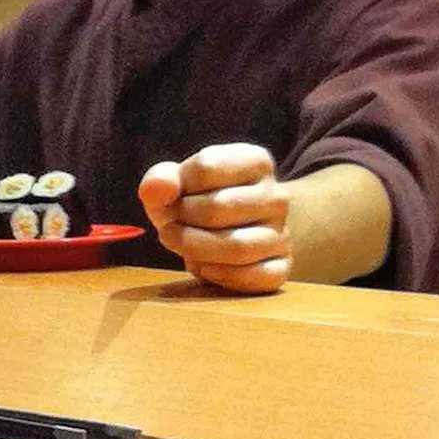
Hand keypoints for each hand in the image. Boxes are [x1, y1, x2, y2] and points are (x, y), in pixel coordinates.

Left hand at [139, 144, 290, 294]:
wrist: (228, 232)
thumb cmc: (197, 202)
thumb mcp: (175, 185)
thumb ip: (161, 180)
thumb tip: (155, 188)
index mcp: (256, 162)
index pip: (206, 168)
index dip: (176, 188)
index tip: (172, 198)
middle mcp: (277, 196)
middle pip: (218, 208)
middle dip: (181, 220)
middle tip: (169, 226)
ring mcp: (283, 232)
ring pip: (238, 247)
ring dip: (195, 249)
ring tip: (180, 244)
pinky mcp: (282, 266)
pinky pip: (256, 277)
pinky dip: (221, 277)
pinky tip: (204, 267)